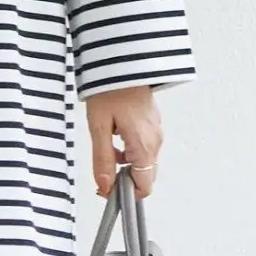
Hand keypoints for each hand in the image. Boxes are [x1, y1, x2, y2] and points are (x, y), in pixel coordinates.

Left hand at [85, 86, 162, 201]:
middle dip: (124, 179)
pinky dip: (130, 149)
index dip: (125, 194)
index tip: (106, 190)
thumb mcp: (99, 127)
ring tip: (105, 145)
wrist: (123, 61)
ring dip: (126, 163)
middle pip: (144, 175)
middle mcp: (155, 141)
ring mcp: (156, 131)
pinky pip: (144, 146)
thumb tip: (105, 186)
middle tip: (102, 170)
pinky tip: (114, 135)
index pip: (144, 186)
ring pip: (143, 161)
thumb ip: (102, 160)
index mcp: (144, 146)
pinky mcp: (152, 123)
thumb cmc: (110, 89)